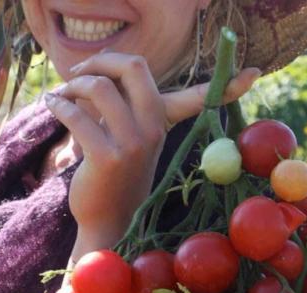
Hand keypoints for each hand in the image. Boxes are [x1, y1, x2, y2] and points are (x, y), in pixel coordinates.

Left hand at [45, 52, 259, 249]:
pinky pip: (77, 114)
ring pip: (99, 88)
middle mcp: (154, 131)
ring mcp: (133, 144)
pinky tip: (51, 105)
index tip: (255, 73)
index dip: (230, 85)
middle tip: (82, 71)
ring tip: (62, 96)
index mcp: (163, 124)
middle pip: (133, 66)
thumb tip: (97, 74)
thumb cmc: (116, 176)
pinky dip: (58, 105)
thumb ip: (123, 108)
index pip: (199, 100)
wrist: (108, 219)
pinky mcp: (107, 157)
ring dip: (73, 85)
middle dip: (101, 59)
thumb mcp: (130, 141)